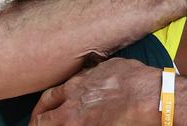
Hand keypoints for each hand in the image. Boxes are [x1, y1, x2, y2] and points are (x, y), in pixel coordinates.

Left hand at [31, 58, 159, 125]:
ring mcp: (80, 124)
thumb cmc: (134, 79)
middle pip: (42, 120)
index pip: (47, 99)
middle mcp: (71, 108)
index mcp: (74, 87)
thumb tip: (91, 75)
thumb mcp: (108, 66)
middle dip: (38, 124)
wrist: (148, 96)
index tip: (41, 112)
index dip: (42, 108)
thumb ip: (92, 75)